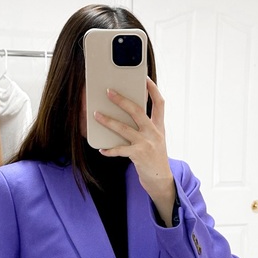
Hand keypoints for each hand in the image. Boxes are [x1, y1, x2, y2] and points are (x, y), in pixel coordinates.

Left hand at [94, 78, 175, 226]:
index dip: (152, 89)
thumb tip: (125, 113)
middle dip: (121, 100)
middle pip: (137, 111)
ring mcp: (146, 144)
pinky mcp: (139, 155)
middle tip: (108, 91)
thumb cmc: (154, 157)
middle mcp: (154, 132)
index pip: (159, 103)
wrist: (161, 179)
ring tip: (96, 114)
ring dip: (108, 121)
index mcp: (159, 126)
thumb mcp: (155, 139)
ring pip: (124, 128)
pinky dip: (110, 150)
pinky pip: (120, 150)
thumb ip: (146, 126)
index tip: (144, 78)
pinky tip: (102, 149)